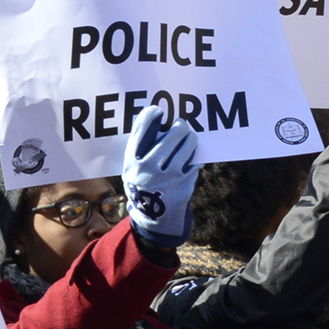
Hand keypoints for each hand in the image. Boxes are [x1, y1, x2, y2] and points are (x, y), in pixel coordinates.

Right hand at [120, 103, 199, 249]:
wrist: (154, 217)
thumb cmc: (143, 184)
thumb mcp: (132, 168)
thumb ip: (141, 148)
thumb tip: (157, 120)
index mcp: (132, 162)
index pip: (141, 129)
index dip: (151, 114)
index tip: (158, 111)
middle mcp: (149, 169)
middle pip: (172, 134)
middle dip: (180, 126)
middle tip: (181, 124)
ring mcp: (169, 177)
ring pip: (188, 145)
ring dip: (191, 138)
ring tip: (190, 138)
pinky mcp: (184, 184)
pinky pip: (196, 161)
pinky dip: (196, 157)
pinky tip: (193, 157)